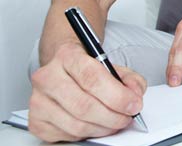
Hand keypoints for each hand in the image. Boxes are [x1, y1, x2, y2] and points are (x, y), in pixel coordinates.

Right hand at [29, 42, 146, 142]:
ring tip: (115, 122)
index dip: (117, 96)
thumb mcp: (113, 66)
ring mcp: (38, 100)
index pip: (93, 78)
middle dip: (113, 116)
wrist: (64, 70)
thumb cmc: (88, 70)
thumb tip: (135, 94)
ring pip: (76, 124)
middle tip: (127, 117)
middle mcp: (48, 77)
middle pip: (84, 106)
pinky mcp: (36, 121)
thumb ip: (130, 79)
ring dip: (103, 128)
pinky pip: (67, 135)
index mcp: (67, 56)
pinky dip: (87, 134)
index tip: (134, 104)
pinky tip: (95, 124)